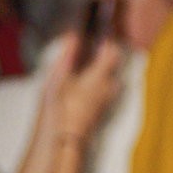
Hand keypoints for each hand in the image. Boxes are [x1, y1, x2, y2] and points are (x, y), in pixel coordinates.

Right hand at [40, 32, 124, 147]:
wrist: (63, 139)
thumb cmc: (59, 107)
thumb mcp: (58, 77)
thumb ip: (68, 54)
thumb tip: (74, 35)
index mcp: (99, 77)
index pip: (112, 52)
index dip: (107, 40)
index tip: (99, 32)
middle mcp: (108, 89)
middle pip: (113, 66)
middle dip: (103, 56)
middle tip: (89, 48)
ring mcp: (107, 101)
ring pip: (109, 80)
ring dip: (100, 71)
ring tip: (83, 66)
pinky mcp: (102, 111)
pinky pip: (104, 91)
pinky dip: (97, 84)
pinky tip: (82, 85)